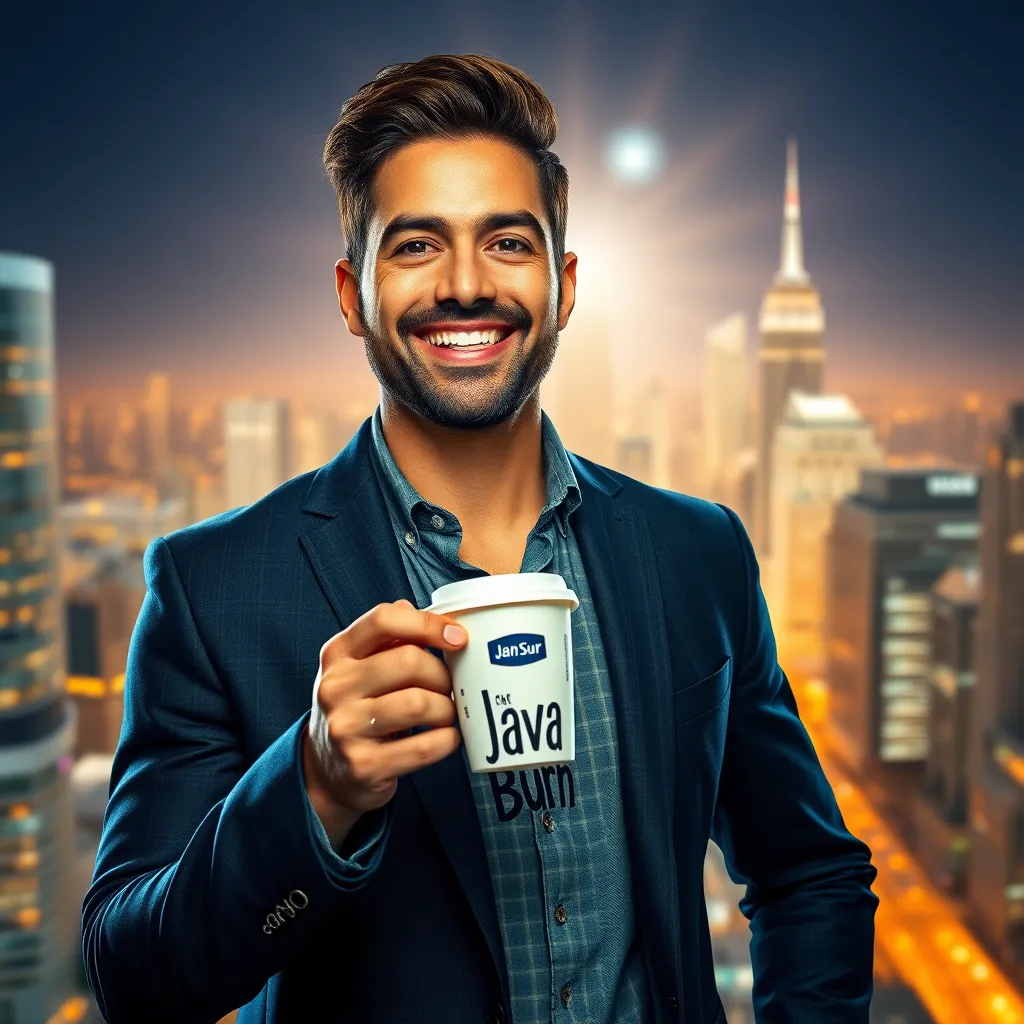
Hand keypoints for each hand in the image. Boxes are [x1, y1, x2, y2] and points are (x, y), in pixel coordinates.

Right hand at [303, 599, 467, 824]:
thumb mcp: (361, 667)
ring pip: (418, 703)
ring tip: (448, 712)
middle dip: (443, 674)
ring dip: (447, 708)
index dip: (427, 624)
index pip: (383, 620)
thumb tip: (439, 620)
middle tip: (452, 686)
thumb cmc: (357, 708)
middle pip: (409, 661)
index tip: (457, 637)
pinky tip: (446, 737)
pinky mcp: (363, 765)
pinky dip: (447, 740)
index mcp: (338, 654)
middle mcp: (336, 687)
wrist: (327, 770)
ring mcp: (346, 728)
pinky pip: (423, 747)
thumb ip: (393, 638)